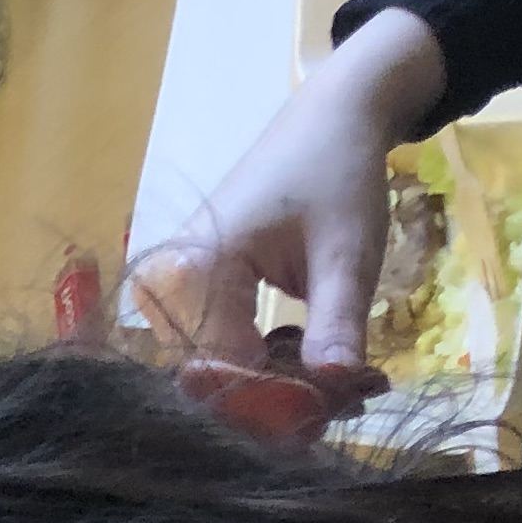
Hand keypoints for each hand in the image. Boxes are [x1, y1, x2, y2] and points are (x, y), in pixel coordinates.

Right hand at [128, 6, 449, 371]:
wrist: (333, 115)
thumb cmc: (338, 172)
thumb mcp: (347, 253)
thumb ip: (336, 326)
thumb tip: (335, 391)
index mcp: (194, 267)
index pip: (226, 365)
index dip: (282, 399)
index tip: (342, 407)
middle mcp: (169, 282)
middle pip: (214, 371)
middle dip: (279, 395)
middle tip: (352, 394)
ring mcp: (177, 285)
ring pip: (218, 363)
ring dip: (275, 381)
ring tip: (340, 376)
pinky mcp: (195, 287)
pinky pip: (220, 343)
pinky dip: (266, 359)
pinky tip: (309, 354)